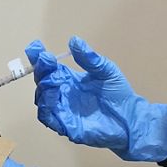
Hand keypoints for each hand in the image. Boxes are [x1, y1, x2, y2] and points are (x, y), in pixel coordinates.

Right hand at [26, 36, 166, 161]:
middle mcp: (63, 95)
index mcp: (70, 80)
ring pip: (43, 100)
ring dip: (43, 88)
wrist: (130, 118)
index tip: (35, 47)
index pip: (49, 68)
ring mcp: (64, 111)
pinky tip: (52, 96)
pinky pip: (49, 118)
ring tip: (50, 78)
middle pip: (43, 82)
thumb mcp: (106, 71)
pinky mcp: (67, 126)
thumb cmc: (118, 95)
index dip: (40, 58)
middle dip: (41, 70)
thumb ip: (89, 58)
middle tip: (46, 60)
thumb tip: (74, 40)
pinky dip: (47, 107)